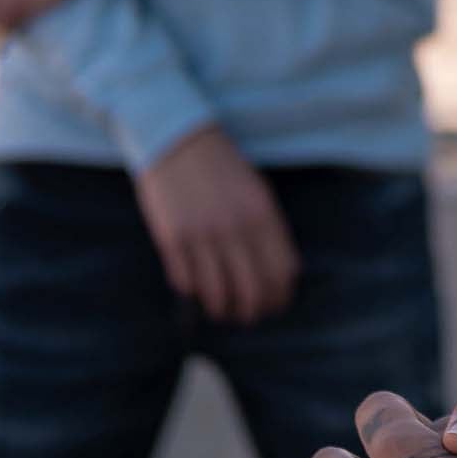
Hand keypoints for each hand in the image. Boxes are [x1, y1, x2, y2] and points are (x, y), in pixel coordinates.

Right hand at [135, 124, 300, 323]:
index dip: (280, 297)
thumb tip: (284, 274)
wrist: (177, 140)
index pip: (281, 272)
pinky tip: (198, 290)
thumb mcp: (257, 192)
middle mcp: (235, 228)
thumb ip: (270, 230)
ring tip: (223, 311)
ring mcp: (202, 235)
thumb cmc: (222, 167)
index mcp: (262, 215)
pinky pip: (186, 282)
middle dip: (253, 312)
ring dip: (223, 310)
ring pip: (218, 294)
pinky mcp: (172, 239)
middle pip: (252, 290)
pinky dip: (194, 291)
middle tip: (249, 317)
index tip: (276, 306)